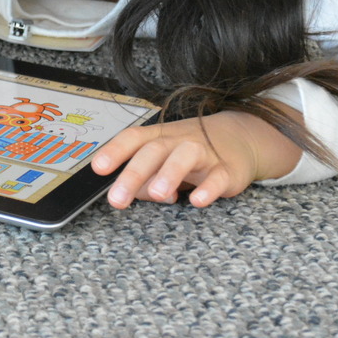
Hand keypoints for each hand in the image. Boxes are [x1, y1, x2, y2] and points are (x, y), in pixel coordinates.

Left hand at [91, 111, 302, 208]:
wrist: (238, 138)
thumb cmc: (189, 152)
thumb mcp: (163, 161)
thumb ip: (145, 178)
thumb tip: (136, 194)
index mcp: (157, 137)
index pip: (133, 138)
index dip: (114, 151)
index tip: (98, 168)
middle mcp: (177, 141)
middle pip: (153, 151)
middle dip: (134, 174)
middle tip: (117, 200)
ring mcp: (204, 153)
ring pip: (185, 156)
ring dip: (170, 174)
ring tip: (159, 195)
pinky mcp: (227, 170)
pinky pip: (218, 177)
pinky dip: (209, 189)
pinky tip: (198, 201)